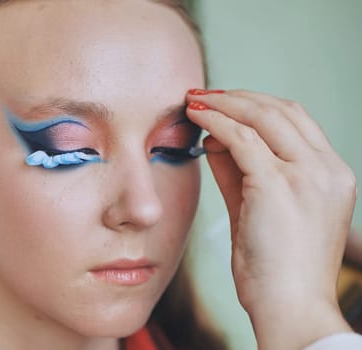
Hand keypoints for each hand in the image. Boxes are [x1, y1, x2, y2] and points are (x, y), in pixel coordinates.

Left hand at [185, 89, 356, 348]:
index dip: (256, 104)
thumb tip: (214, 140)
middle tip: (203, 96)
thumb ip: (240, 172)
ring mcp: (306, 175)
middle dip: (237, 97)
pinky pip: (241, 139)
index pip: (295, 120)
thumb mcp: (260, 211)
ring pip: (262, 116)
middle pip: (281, 110)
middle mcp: (326, 169)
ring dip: (224, 104)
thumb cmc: (275, 268)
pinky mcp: (278, 185)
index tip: (223, 103)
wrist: (291, 309)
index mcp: (331, 174)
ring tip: (194, 102)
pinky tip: (196, 118)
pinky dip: (217, 123)